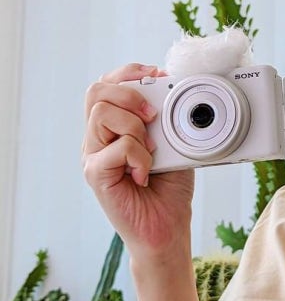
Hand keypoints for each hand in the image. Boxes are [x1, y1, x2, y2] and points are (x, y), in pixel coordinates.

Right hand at [82, 63, 194, 257]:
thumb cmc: (170, 188)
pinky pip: (116, 148)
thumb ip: (167, 118)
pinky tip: (146, 173)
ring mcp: (93, 156)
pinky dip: (139, 156)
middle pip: (96, 92)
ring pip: (103, 114)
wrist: (167, 228)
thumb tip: (172, 91)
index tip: (157, 75)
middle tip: (153, 116)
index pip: (106, 85)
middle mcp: (98, 138)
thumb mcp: (174, 143)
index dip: (129, 73)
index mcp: (113, 127)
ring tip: (150, 151)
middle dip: (131, 94)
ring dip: (136, 127)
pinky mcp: (95, 175)